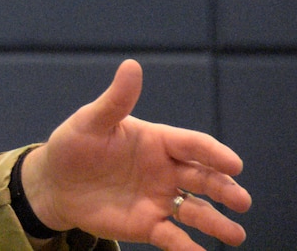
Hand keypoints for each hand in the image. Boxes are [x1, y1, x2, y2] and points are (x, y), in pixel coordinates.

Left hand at [22, 59, 251, 249]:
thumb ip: (116, 100)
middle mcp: (166, 171)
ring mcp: (160, 199)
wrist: (55, 182)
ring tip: (235, 235)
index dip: (214, 154)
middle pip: (203, 179)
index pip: (193, 145)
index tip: (234, 164)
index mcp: (158, 141)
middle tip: (241, 201)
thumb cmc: (74, 145)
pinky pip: (173, 238)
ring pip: (196, 211)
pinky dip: (187, 247)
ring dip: (216, 222)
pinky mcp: (148, 225)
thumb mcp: (91, 121)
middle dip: (225, 189)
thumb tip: (132, 65)